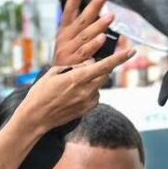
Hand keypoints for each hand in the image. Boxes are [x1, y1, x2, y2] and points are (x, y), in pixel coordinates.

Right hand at [20, 48, 135, 134]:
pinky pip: (94, 96)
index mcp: (77, 78)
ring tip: (72, 85)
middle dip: (102, 67)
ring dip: (93, 80)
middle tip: (89, 66)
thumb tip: (91, 62)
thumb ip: (75, 66)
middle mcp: (86, 91)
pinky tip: (73, 95)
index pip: (105, 66)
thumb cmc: (40, 93)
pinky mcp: (86, 110)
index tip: (131, 50)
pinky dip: (89, 92)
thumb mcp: (54, 73)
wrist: (36, 118)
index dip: (120, 58)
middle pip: (105, 74)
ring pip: (99, 85)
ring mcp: (87, 102)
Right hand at [53, 0, 113, 64]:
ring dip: (98, 25)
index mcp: (64, 31)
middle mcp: (65, 39)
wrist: (53, 86)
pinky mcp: (74, 63)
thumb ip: (81, 31)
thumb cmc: (67, 61)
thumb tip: (100, 16)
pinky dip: (94, 45)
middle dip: (93, 6)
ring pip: (85, 35)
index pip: (69, 10)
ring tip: (110, 15)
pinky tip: (103, 38)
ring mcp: (69, 51)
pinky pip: (85, 52)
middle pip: (81, 19)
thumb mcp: (69, 43)